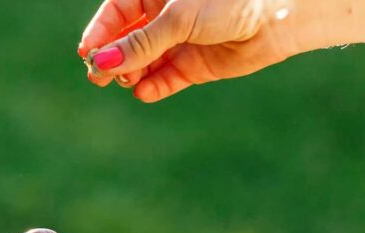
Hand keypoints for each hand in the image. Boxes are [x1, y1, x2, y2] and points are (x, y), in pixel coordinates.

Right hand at [78, 0, 297, 101]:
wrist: (276, 18)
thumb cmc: (228, 1)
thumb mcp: (178, 18)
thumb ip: (141, 42)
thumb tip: (104, 62)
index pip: (116, 13)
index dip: (100, 33)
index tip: (88, 54)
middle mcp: (164, 17)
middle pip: (126, 41)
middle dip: (113, 58)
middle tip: (99, 77)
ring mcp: (179, 43)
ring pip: (143, 63)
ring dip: (131, 74)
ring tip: (126, 82)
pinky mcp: (194, 67)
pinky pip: (165, 79)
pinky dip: (153, 87)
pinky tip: (143, 92)